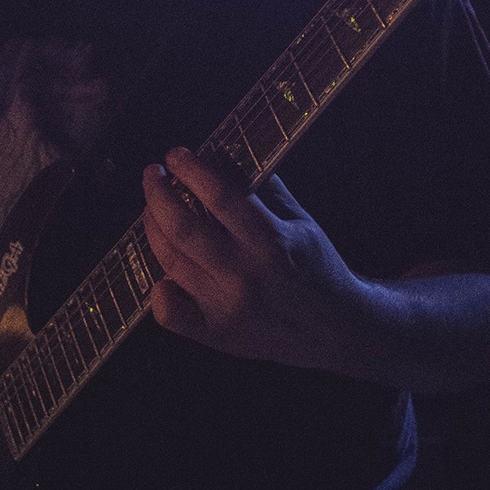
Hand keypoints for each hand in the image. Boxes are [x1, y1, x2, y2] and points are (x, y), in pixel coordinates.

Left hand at [139, 147, 370, 372]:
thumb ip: (266, 191)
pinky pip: (170, 314)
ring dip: (153, 228)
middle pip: (183, 227)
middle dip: (158, 194)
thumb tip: (227, 156)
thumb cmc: (318, 268)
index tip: (176, 154)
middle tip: (153, 174)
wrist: (337, 329)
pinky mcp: (218, 334)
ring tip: (152, 209)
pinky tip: (161, 273)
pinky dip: (159, 291)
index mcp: (271, 241)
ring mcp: (228, 307)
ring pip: (171, 261)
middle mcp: (245, 274)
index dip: (191, 170)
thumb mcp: (302, 223)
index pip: (219, 195)